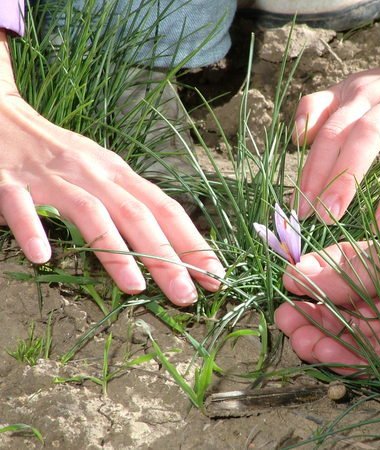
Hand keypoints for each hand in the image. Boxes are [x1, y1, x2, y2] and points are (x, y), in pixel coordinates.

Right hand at [0, 55, 224, 305]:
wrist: (3, 115)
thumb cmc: (60, 153)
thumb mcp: (102, 172)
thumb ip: (129, 203)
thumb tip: (168, 243)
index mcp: (119, 174)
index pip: (166, 209)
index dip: (193, 243)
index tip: (215, 275)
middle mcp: (94, 174)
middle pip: (138, 216)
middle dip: (166, 258)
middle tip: (187, 296)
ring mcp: (54, 178)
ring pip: (92, 212)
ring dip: (115, 251)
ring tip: (135, 288)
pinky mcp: (10, 181)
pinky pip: (23, 206)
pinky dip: (34, 229)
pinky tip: (44, 257)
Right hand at [275, 242, 379, 372]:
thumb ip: (349, 267)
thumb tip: (298, 273)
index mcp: (373, 264)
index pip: (330, 270)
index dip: (308, 278)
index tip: (290, 283)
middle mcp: (376, 295)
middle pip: (331, 310)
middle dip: (305, 318)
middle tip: (286, 321)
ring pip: (343, 338)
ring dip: (318, 342)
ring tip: (303, 342)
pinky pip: (368, 363)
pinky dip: (345, 362)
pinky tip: (326, 354)